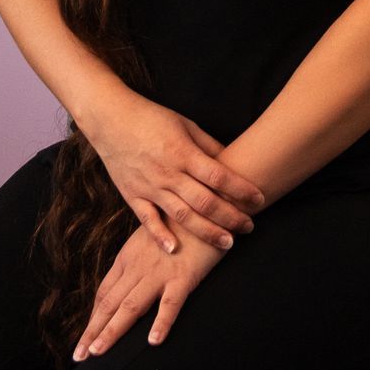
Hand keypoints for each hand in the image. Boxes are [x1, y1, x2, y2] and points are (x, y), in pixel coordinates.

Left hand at [72, 224, 225, 357]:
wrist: (204, 205)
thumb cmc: (180, 221)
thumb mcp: (150, 236)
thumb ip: (139, 258)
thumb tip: (131, 279)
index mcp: (128, 257)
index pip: (104, 293)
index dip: (93, 317)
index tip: (84, 337)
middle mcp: (137, 267)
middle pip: (109, 303)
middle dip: (92, 331)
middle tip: (79, 356)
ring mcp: (159, 272)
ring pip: (130, 307)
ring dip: (111, 331)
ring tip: (97, 352)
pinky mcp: (183, 276)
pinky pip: (170, 303)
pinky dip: (161, 322)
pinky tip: (153, 341)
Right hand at [80, 92, 265, 261]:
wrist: (110, 118)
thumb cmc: (151, 118)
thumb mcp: (185, 125)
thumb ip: (209, 146)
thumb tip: (233, 162)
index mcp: (183, 152)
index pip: (219, 176)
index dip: (242, 189)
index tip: (260, 199)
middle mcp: (168, 172)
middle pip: (205, 201)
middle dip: (230, 217)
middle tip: (249, 227)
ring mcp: (149, 186)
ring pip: (182, 216)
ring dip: (206, 232)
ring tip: (227, 243)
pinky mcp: (132, 195)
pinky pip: (147, 220)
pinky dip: (160, 236)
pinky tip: (175, 250)